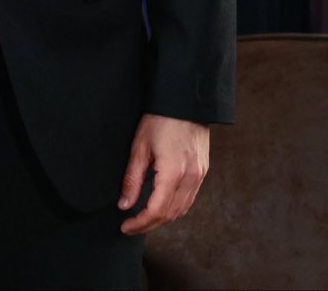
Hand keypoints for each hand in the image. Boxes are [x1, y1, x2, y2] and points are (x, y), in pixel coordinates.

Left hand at [117, 114, 209, 234]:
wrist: (186, 101)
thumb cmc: (160, 119)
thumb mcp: (140, 146)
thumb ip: (132, 178)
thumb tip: (124, 204)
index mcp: (173, 172)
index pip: (156, 210)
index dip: (140, 223)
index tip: (126, 227)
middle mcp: (191, 177)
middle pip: (170, 214)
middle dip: (149, 224)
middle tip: (131, 226)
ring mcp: (200, 175)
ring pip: (182, 209)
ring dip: (163, 218)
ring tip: (143, 219)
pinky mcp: (203, 171)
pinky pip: (190, 198)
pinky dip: (175, 207)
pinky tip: (161, 205)